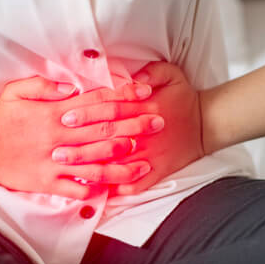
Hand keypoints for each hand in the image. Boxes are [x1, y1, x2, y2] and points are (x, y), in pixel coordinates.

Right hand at [0, 76, 164, 199]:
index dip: (123, 96)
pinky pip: (76, 189)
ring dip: (123, 161)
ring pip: (96, 163)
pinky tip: (115, 189)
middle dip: (135, 125)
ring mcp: (55, 162)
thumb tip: (73, 86)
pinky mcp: (48, 182)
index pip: (96, 101)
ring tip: (146, 161)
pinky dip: (96, 190)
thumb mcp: (17, 91)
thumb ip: (46, 85)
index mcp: (55, 113)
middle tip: (159, 122)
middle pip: (104, 130)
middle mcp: (59, 137)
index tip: (145, 93)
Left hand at [55, 62, 204, 196]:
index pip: (111, 110)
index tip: (65, 117)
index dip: (87, 113)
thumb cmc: (183, 98)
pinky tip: (98, 192)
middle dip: (81, 146)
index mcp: (145, 107)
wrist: (207, 124)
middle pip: (108, 139)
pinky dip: (117, 190)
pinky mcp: (156, 172)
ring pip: (118, 166)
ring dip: (94, 170)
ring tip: (71, 173)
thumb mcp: (171, 74)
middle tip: (57, 151)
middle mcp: (145, 133)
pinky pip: (134, 186)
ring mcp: (150, 155)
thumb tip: (129, 74)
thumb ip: (150, 71)